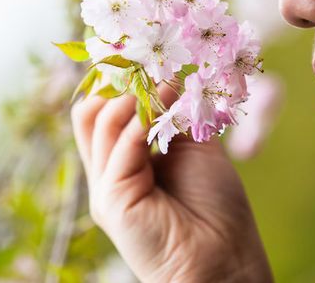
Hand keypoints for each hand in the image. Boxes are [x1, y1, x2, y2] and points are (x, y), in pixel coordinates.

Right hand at [70, 83, 272, 281]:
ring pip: (95, 120)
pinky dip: (142, 124)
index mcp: (125, 159)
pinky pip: (119, 146)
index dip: (118, 79)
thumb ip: (176, 115)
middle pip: (88, 110)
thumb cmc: (214, 208)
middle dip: (119, 83)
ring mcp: (105, 186)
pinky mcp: (111, 201)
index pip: (102, 108)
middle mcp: (109, 171)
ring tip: (165, 97)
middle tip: (153, 72)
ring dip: (133, 99)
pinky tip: (165, 120)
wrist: (226, 259)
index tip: (145, 54)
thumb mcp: (196, 148)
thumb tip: (165, 76)